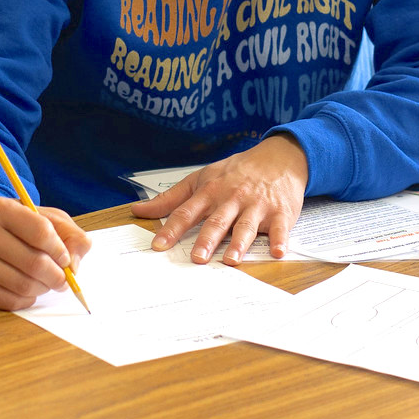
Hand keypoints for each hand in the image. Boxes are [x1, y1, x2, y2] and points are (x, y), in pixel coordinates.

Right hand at [0, 195, 90, 310]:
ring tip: (45, 283)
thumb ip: (69, 234)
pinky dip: (26, 300)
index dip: (60, 250)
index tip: (65, 258)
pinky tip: (27, 291)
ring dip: (42, 289)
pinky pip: (8, 301)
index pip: (41, 232)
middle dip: (56, 276)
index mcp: (0, 208)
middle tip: (62, 279)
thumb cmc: (12, 227)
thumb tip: (74, 265)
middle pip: (33, 263)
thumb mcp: (42, 217)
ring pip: (22, 286)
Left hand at [135, 135, 309, 263]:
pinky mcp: (280, 212)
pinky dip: (280, 240)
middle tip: (197, 258)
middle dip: (206, 240)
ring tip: (230, 260)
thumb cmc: (235, 172)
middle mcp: (231, 199)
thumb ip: (171, 198)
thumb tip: (138, 210)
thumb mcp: (201, 179)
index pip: (187, 212)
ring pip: (246, 226)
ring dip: (239, 243)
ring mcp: (256, 205)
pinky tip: (278, 252)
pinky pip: (280, 228)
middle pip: (217, 221)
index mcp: (210, 192)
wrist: (277, 158)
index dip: (172, 229)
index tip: (158, 246)